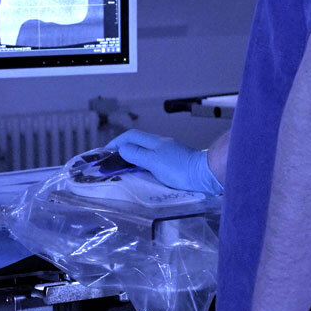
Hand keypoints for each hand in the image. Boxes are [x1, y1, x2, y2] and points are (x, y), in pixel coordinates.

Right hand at [105, 130, 221, 194]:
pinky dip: (145, 163)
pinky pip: (155, 158)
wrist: (205, 174)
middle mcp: (162, 144)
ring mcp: (170, 152)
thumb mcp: (153, 162)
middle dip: (124, 148)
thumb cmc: (179, 169)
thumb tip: (121, 148)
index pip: (130, 136)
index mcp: (154, 142)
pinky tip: (145, 172)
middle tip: (113, 160)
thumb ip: (137, 154)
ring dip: (134, 156)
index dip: (116, 142)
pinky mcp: (177, 161)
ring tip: (126, 168)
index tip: (105, 152)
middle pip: (138, 141)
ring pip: (147, 150)